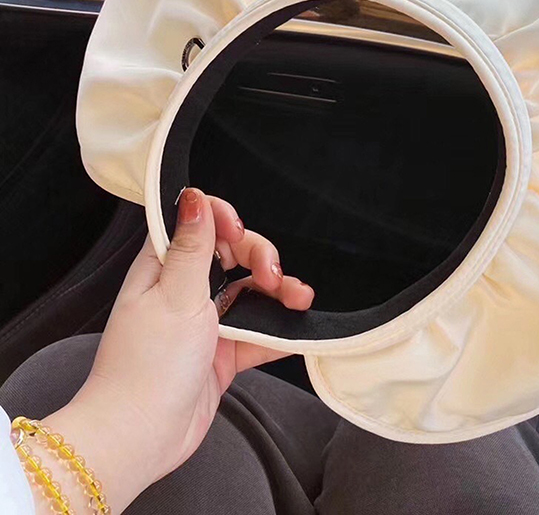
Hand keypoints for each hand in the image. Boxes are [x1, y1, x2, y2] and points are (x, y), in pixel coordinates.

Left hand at [43, 188, 312, 512]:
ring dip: (279, 293)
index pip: (198, 225)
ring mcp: (206, 323)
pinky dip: (279, 330)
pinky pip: (258, 333)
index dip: (224, 221)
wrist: (141, 437)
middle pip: (234, 256)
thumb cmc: (148, 364)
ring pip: (252, 293)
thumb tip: (194, 195)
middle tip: (274, 276)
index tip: (239, 233)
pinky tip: (300, 328)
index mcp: (164, 268)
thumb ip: (192, 245)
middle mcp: (185, 290)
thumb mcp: (175, 295)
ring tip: (301, 299)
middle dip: (261, 258)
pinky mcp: (223, 353)